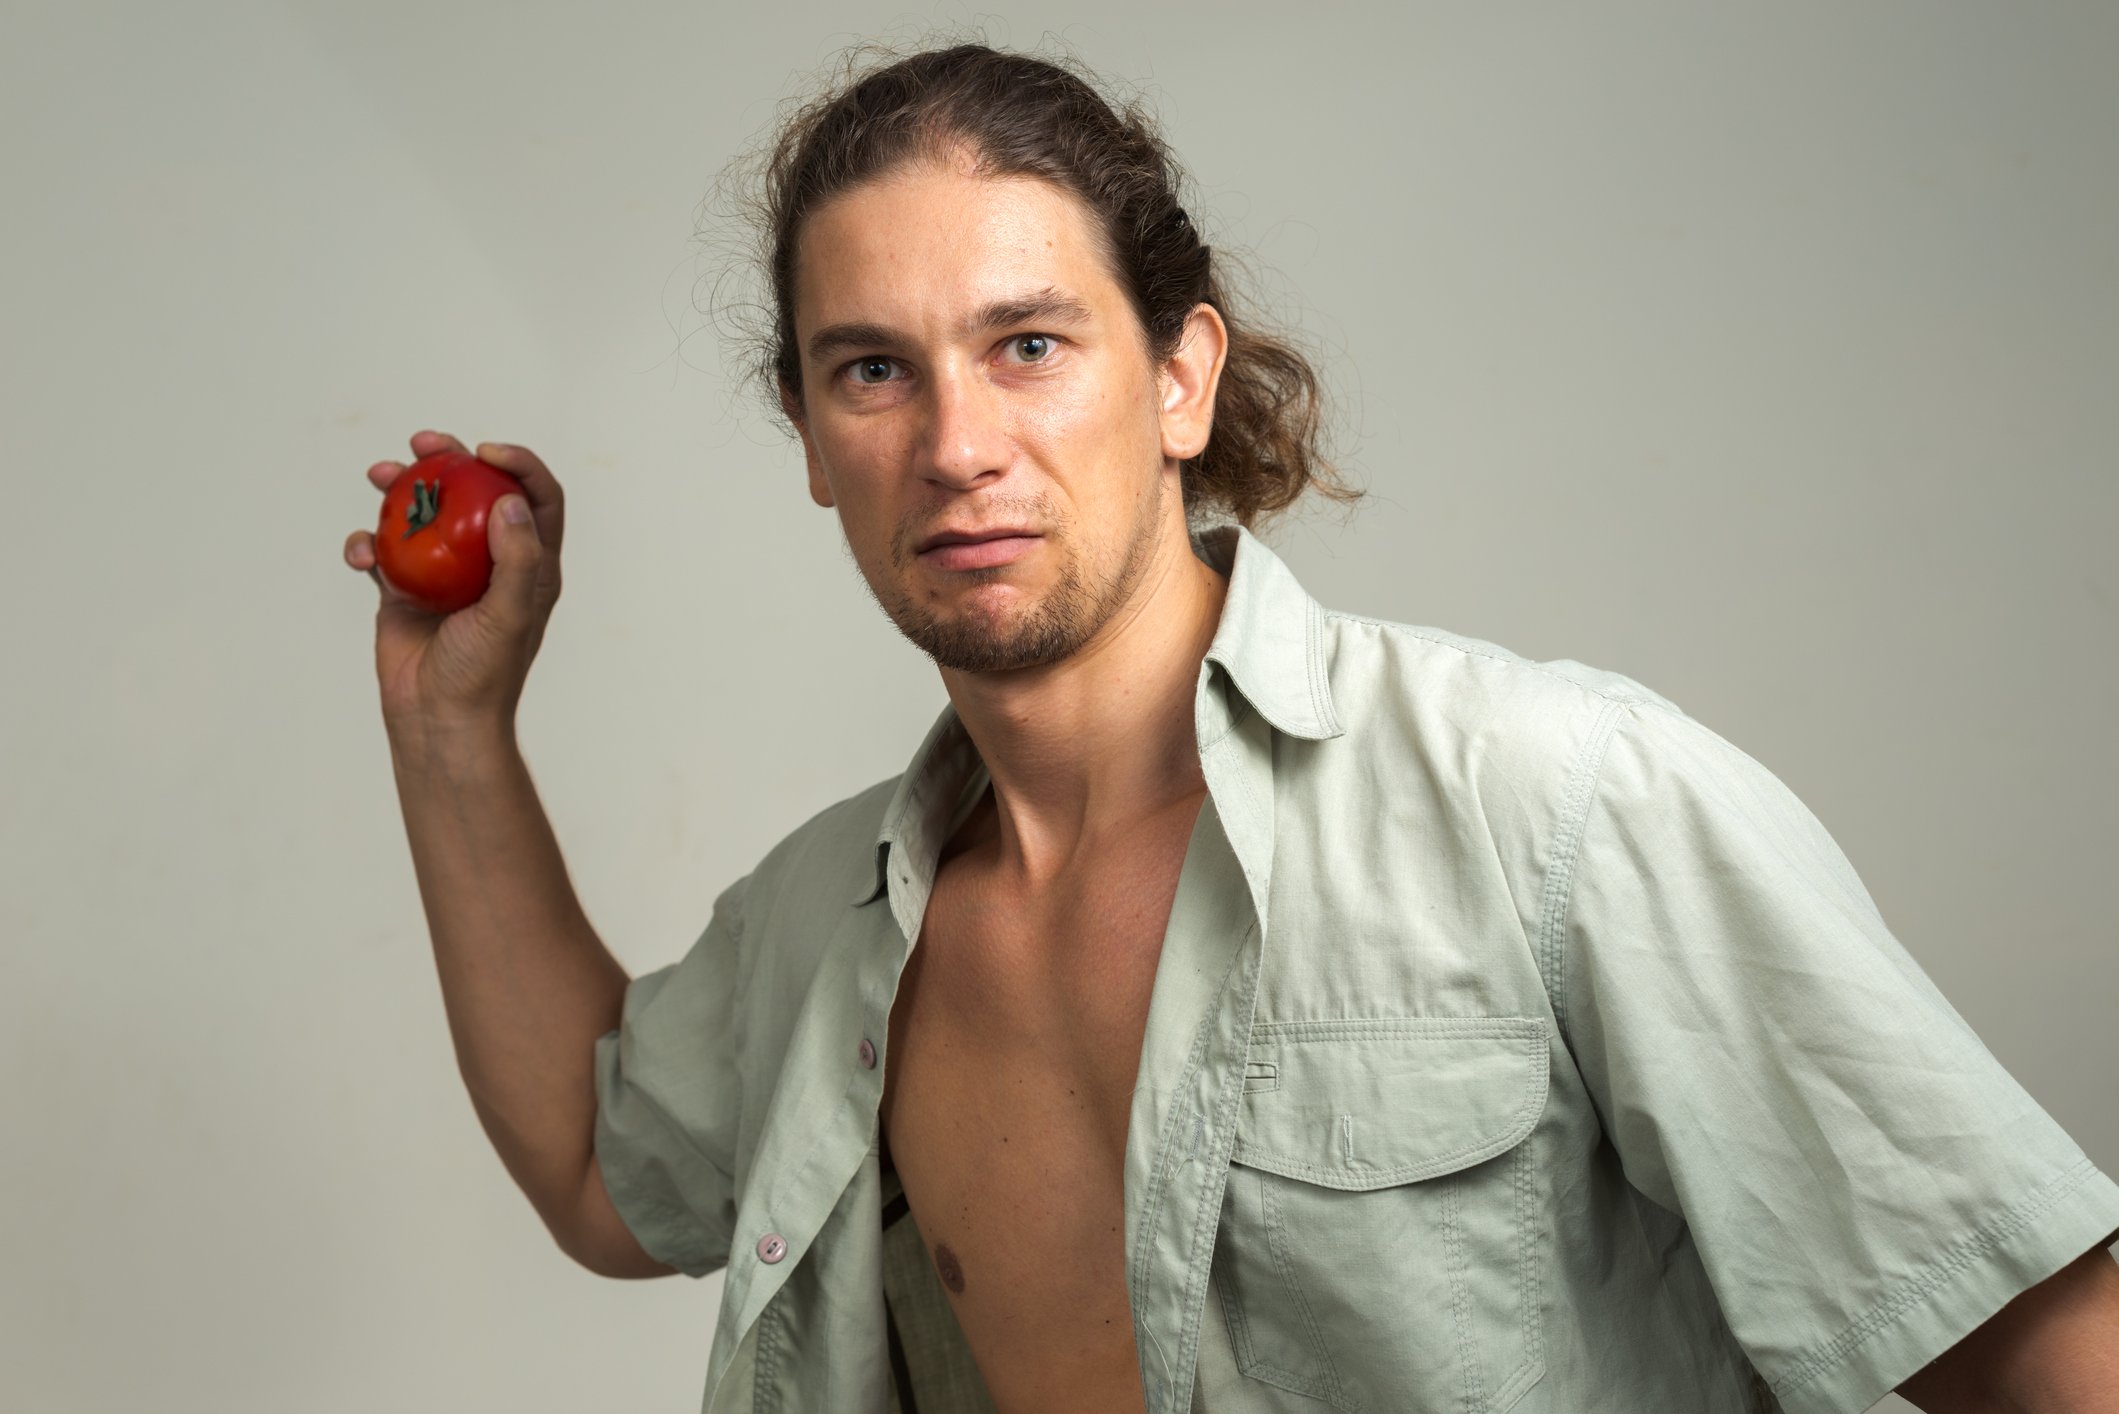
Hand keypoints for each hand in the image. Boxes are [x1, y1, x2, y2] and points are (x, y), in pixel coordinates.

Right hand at [343, 430, 566, 735]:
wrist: (438, 720)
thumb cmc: (484, 674)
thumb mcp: (511, 615)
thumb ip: (517, 559)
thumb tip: (509, 501)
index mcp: (528, 564)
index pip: (535, 499)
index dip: (519, 464)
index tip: (485, 450)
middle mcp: (488, 561)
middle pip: (474, 492)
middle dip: (449, 458)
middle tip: (423, 442)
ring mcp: (444, 572)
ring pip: (422, 513)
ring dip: (399, 488)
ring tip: (380, 474)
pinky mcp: (403, 588)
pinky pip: (383, 550)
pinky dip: (367, 544)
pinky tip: (361, 555)